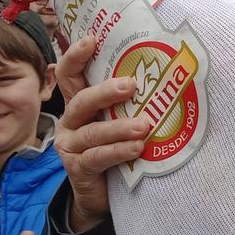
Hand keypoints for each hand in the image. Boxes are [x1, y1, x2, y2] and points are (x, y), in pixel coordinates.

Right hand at [53, 36, 149, 232]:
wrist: (100, 195)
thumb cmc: (115, 148)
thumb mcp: (118, 120)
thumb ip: (128, 103)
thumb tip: (165, 77)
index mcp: (79, 105)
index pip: (69, 75)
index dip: (76, 56)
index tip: (92, 39)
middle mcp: (70, 122)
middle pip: (80, 100)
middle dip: (105, 92)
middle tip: (131, 85)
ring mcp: (71, 146)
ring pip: (92, 132)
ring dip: (119, 128)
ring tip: (144, 126)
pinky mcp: (78, 169)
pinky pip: (97, 157)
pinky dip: (118, 151)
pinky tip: (137, 149)